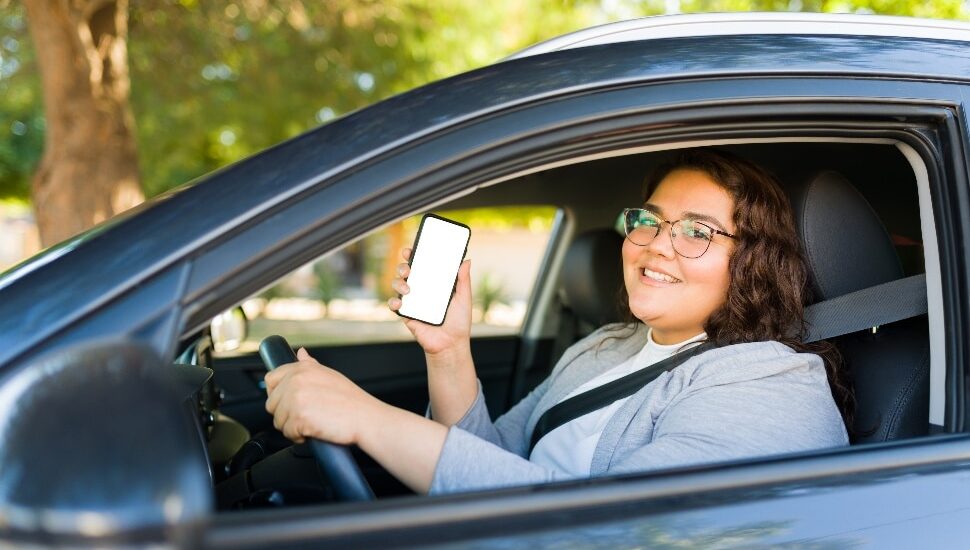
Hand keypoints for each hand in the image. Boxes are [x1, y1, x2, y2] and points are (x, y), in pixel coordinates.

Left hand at [264, 348, 382, 444]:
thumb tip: (300, 353)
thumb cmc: (351, 400)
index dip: (277, 394)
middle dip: (286, 414)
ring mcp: (296, 399)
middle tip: (307, 415)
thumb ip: (309, 365)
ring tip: (313, 423)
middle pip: (272, 404)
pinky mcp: (298, 417)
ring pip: (278, 420)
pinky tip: (314, 430)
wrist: (366, 418)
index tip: (288, 402)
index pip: (271, 379)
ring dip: (292, 427)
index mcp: (302, 369)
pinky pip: (287, 433)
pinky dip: (299, 437)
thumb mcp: (329, 375)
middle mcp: (296, 381)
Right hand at [387, 247, 471, 355]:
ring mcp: (412, 301)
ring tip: (408, 289)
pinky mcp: (406, 314)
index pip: (422, 265)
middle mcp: (421, 289)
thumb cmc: (459, 322)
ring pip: (397, 285)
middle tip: (408, 268)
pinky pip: (394, 304)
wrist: (450, 345)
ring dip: (399, 283)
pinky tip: (400, 302)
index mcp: (434, 283)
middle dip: (403, 266)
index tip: (411, 249)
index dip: (414, 255)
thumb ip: (464, 280)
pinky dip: (394, 301)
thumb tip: (467, 260)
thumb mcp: (464, 299)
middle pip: (406, 272)